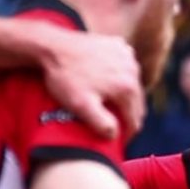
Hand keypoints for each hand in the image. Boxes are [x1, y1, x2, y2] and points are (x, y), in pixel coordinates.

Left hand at [37, 26, 144, 140]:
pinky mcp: (119, 46)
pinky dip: (121, 75)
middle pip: (137, 103)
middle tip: (113, 123)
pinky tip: (107, 79)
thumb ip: (102, 124)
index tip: (118, 142)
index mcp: (127, 88)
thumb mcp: (80, 105)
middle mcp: (133, 71)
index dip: (127, 135)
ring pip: (133, 85)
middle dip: (127, 115)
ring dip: (125, 96)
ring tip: (109, 102)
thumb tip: (116, 135)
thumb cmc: (65, 77)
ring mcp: (127, 56)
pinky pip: (126, 67)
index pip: (135, 121)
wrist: (52, 46)